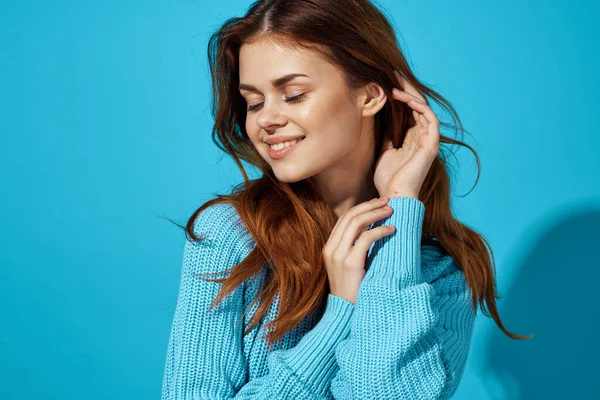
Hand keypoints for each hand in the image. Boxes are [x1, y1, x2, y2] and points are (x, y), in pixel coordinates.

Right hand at [322, 197, 395, 303]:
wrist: (346, 313)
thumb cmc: (353, 290)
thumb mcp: (350, 266)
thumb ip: (355, 249)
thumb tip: (372, 230)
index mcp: (329, 248)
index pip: (343, 219)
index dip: (361, 208)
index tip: (377, 203)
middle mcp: (330, 248)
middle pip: (350, 216)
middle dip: (370, 205)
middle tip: (387, 201)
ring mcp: (338, 255)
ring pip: (357, 222)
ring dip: (376, 213)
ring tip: (391, 211)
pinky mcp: (349, 263)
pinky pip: (367, 237)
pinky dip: (381, 230)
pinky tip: (392, 230)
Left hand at [374, 71, 439, 198]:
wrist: (393, 195)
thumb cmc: (387, 178)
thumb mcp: (384, 152)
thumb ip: (388, 137)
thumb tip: (382, 121)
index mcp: (412, 138)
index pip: (409, 110)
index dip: (400, 95)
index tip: (387, 81)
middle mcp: (422, 136)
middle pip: (417, 105)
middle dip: (406, 88)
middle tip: (393, 73)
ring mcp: (428, 140)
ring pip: (424, 108)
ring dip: (411, 94)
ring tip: (396, 83)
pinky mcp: (431, 144)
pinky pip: (429, 119)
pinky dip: (418, 107)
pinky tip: (404, 98)